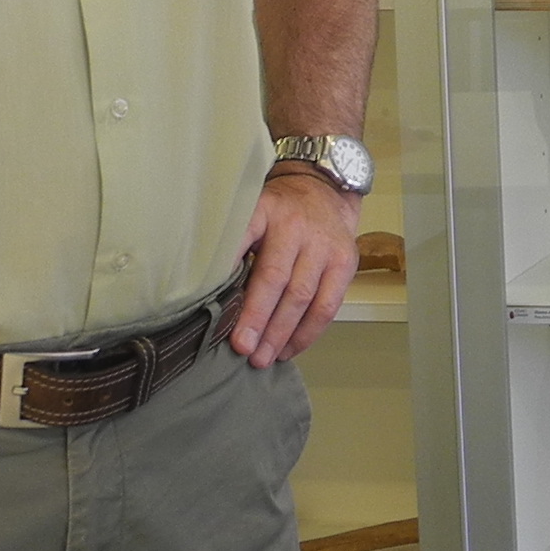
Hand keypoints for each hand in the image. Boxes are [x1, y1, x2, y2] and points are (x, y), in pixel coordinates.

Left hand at [234, 166, 363, 365]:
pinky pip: (328, 306)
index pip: (247, 249)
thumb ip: (232, 244)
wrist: (323, 192)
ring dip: (283, 333)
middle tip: (243, 350)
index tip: (223, 320)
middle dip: (259, 320)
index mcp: (265, 212)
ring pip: (304, 298)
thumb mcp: (248, 212)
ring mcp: (325, 247)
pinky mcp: (345, 263)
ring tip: (263, 358)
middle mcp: (297, 227)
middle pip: (279, 280)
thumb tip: (204, 290)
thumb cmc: (277, 212)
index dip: (234, 283)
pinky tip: (289, 349)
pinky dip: (308, 333)